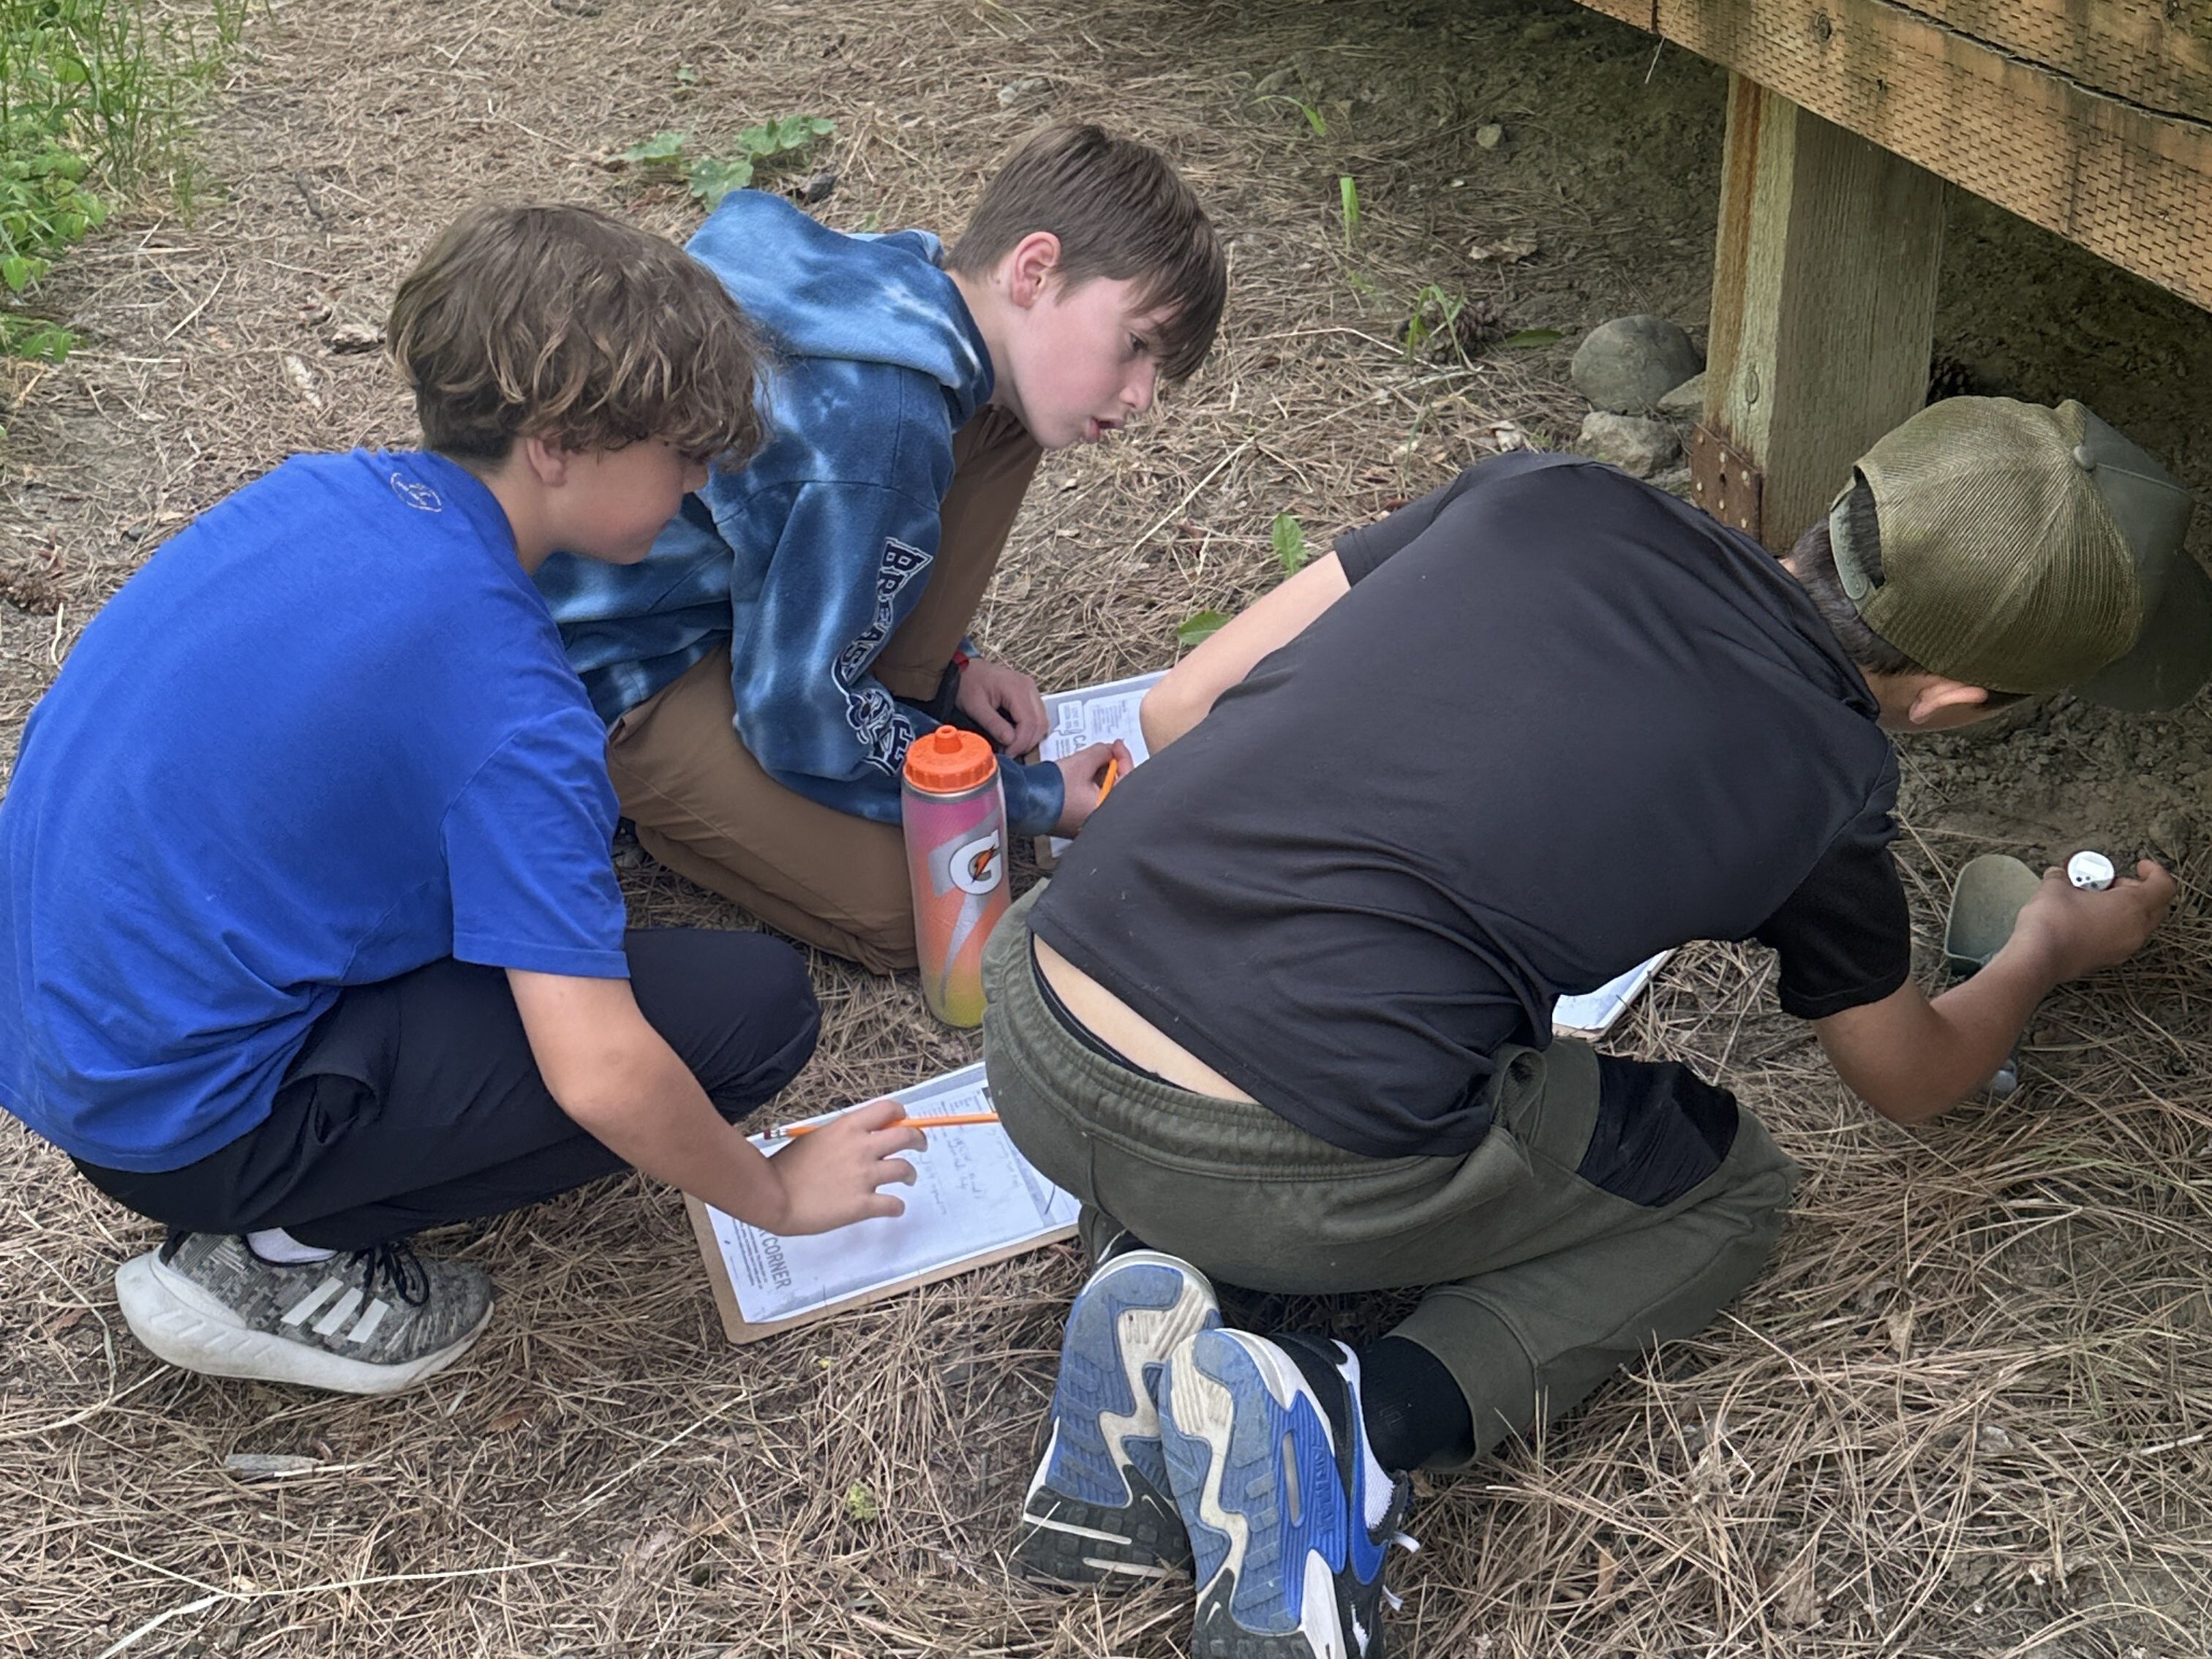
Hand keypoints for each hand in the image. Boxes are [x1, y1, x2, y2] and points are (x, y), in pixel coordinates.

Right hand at [765, 1097, 925, 1234]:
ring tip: (908, 1179)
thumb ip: (840, 1137)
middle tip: (920, 1146)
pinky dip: (898, 1207)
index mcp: (847, 1128)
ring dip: (910, 1174)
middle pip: (906, 1136)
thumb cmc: (785, 1168)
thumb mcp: (814, 1138)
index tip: (904, 1121)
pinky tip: (894, 1208)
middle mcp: (861, 1148)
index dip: (901, 1116)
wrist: (772, 1194)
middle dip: (918, 1140)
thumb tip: (855, 1140)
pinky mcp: (862, 1204)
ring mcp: (864, 1176)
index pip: (888, 1110)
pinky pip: (893, 1204)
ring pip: (905, 1169)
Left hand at [955, 657, 1049, 752]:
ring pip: (1042, 721)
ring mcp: (1032, 690)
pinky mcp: (1030, 695)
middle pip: (1041, 723)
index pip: (1029, 721)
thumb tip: (1010, 742)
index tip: (1008, 754)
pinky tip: (1015, 737)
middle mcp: (1029, 687)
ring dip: (1030, 738)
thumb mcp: (975, 706)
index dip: (1021, 742)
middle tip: (1010, 753)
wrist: (966, 670)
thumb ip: (993, 724)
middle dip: (1027, 742)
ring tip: (1011, 747)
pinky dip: (1030, 731)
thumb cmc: (968, 685)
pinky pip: (1038, 717)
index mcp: (1016, 687)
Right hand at [1052, 739, 1134, 834]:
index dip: (1124, 758)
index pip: (1127, 780)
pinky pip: (1091, 803)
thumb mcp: (1081, 762)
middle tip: (1108, 752)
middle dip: (1114, 768)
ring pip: (1104, 796)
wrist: (1023, 802)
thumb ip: (1101, 753)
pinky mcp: (1075, 824)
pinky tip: (1085, 777)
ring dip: (1102, 778)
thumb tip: (1110, 750)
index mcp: (1106, 809)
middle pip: (1117, 790)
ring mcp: (1087, 825)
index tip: (1117, 745)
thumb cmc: (1051, 788)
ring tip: (1094, 762)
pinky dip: (1092, 790)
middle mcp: (1100, 820)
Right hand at [2009, 859, 2175, 982]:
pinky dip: (2114, 925)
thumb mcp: (2055, 887)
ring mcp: (2124, 948)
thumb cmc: (2054, 923)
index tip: (2139, 865)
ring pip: (2140, 923)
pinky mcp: (2109, 959)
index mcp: (2133, 906)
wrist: (2038, 959)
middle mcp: (2136, 929)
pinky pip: (2123, 937)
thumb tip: (2059, 875)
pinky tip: (2087, 919)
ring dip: (2125, 909)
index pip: (2163, 885)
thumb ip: (2063, 876)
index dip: (2154, 871)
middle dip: (2137, 890)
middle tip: (2111, 882)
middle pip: (2155, 906)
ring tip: (2095, 901)